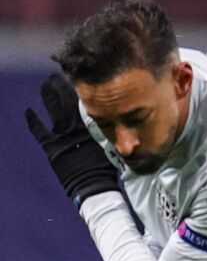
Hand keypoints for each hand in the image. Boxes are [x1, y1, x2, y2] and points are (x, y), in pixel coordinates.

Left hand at [25, 73, 118, 204]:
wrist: (92, 184)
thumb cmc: (107, 167)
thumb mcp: (114, 144)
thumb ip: (114, 130)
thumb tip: (122, 117)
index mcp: (92, 123)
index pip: (84, 98)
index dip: (79, 86)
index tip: (77, 76)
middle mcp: (76, 124)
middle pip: (66, 98)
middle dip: (60, 85)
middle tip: (57, 76)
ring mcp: (62, 134)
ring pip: (52, 108)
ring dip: (48, 95)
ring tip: (45, 85)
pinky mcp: (50, 145)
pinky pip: (38, 129)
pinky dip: (32, 120)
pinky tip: (29, 111)